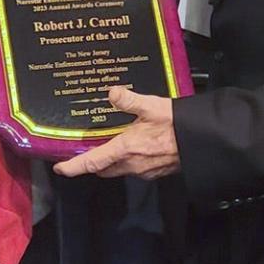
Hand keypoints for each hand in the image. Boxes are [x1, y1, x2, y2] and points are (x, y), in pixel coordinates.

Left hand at [54, 87, 179, 179]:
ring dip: (110, 160)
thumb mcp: (151, 106)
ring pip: (118, 169)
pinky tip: (134, 146)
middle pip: (103, 169)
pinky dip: (127, 160)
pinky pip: (134, 168)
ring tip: (109, 144)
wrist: (202, 141)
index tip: (61, 169)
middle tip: (84, 153)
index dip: (74, 167)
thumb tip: (111, 92)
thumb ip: (129, 99)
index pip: (93, 162)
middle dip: (92, 163)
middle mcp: (132, 164)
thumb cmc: (177, 124)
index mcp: (126, 149)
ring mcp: (144, 171)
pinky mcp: (155, 171)